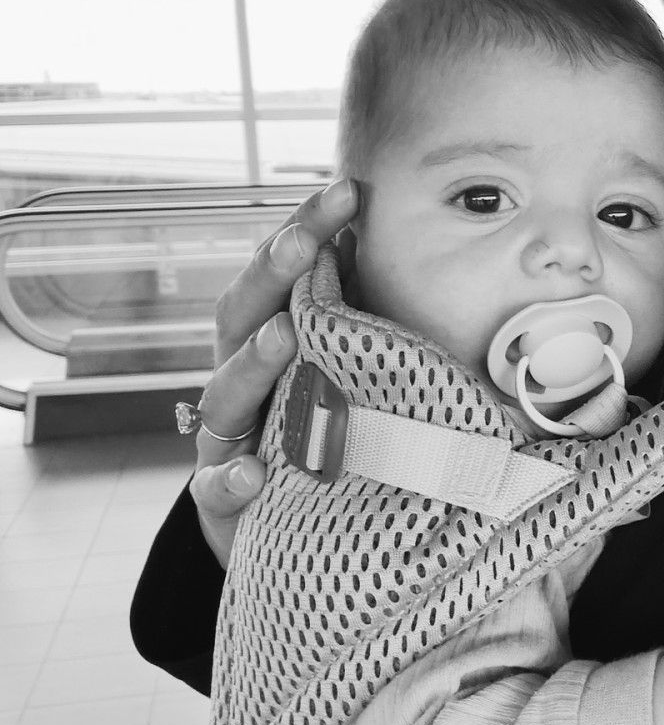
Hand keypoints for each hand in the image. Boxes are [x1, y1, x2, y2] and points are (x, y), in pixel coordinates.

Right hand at [188, 179, 357, 566]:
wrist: (271, 533)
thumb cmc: (313, 439)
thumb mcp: (333, 375)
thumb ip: (349, 321)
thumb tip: (386, 245)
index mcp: (264, 344)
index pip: (279, 277)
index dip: (305, 231)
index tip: (347, 190)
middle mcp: (236, 382)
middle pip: (240, 317)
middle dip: (272, 276)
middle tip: (306, 242)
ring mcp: (223, 439)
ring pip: (226, 395)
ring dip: (254, 363)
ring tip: (285, 336)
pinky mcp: (220, 502)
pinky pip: (216, 489)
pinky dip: (229, 480)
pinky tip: (250, 474)